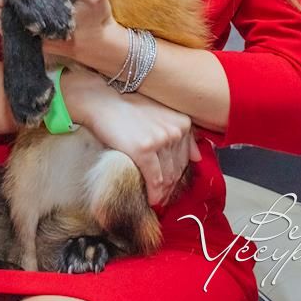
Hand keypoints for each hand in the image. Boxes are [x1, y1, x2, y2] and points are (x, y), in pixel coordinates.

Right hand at [64, 68, 201, 207]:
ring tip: (156, 199)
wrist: (103, 101)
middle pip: (177, 169)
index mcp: (183, 121)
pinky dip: (153, 193)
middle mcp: (175, 130)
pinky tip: (151, 199)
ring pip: (167, 177)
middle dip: (170, 186)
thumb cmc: (129, 108)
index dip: (178, 174)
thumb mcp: (161, 114)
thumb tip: (198, 157)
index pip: (186, 158)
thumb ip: (181, 134)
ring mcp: (161, 139)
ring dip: (162, 192)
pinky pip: (154, 180)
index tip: (169, 184)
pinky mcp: (144, 150)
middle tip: (162, 196)